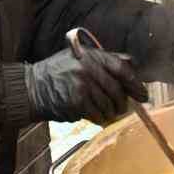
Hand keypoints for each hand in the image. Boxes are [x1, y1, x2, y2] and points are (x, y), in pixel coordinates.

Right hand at [26, 47, 146, 124]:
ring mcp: (82, 86)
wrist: (31, 87)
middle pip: (117, 89)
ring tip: (111, 114)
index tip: (143, 93)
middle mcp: (88, 68)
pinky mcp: (76, 103)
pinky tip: (99, 118)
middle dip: (124, 102)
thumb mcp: (78, 56)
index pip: (121, 68)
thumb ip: (103, 60)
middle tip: (125, 108)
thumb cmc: (56, 72)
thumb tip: (131, 65)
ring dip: (112, 112)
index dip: (135, 83)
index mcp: (90, 55)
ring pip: (108, 104)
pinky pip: (96, 114)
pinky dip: (100, 118)